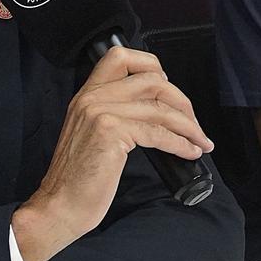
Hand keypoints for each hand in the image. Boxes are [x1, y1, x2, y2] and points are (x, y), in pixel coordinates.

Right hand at [13, 44, 213, 260]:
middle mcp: (92, 97)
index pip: (121, 56)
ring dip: (189, 126)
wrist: (60, 205)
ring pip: (160, 108)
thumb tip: (157, 109)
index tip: (169, 90)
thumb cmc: (79, 178)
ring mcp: (101, 112)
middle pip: (152, 80)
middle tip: (193, 123)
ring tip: (200, 140)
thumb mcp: (92, 133)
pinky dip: (181, 143)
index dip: (153, 67)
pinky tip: (189, 152)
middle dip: (182, 101)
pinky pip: (159, 132)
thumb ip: (115, 113)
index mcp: (87, 93)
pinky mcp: (111, 132)